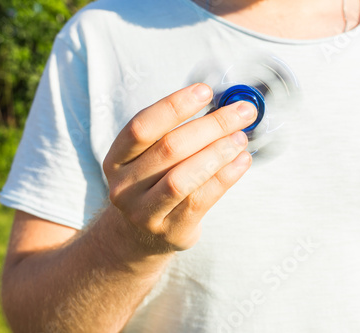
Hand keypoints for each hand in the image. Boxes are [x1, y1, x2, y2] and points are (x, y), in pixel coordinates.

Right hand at [103, 83, 256, 251]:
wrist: (141, 235)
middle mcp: (124, 186)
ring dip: (218, 153)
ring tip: (241, 138)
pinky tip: (243, 161)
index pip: (141, 126)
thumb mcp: (150, 159)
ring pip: (184, 177)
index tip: (205, 90)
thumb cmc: (154, 184)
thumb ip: (176, 134)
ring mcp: (144, 212)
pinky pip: (202, 199)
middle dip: (211, 126)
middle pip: (169, 149)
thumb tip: (223, 107)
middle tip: (241, 112)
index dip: (174, 106)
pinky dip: (226, 177)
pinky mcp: (171, 230)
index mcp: (116, 159)